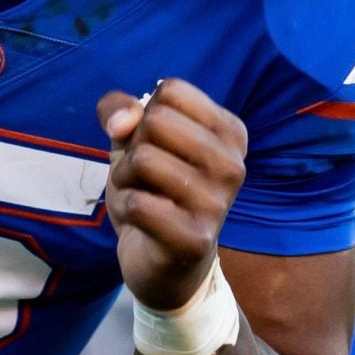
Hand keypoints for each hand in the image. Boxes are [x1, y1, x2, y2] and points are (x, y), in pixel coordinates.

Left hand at [99, 79, 247, 311]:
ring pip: (143, 160)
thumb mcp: (133, 140)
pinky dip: (125, 209)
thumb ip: (120, 110)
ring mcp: (219, 203)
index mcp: (231, 132)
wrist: (165, 264)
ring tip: (142, 198)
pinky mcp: (196, 238)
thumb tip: (121, 121)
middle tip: (143, 177)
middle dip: (132, 148)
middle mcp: (234, 164)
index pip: (171, 91)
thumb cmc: (153, 191)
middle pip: (156, 121)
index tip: (155, 145)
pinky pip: (137, 203)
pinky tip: (143, 224)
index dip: (144, 116)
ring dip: (124, 180)